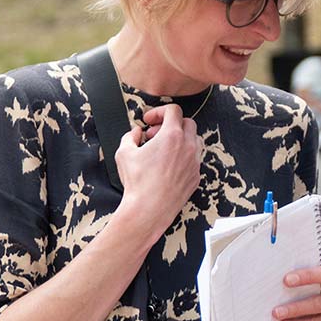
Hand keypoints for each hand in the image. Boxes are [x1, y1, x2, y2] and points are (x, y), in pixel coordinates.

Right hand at [113, 104, 201, 232]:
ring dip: (180, 140)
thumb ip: (130, 136)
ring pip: (195, 140)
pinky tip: (168, 165)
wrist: (149, 209)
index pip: (173, 111)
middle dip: (170, 125)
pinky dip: (183, 157)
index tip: (149, 121)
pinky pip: (194, 159)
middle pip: (187, 123)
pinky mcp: (196, 177)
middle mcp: (188, 146)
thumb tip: (136, 132)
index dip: (159, 112)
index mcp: (172, 136)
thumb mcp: (124, 153)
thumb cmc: (137, 182)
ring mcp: (194, 162)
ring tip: (163, 150)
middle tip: (154, 135)